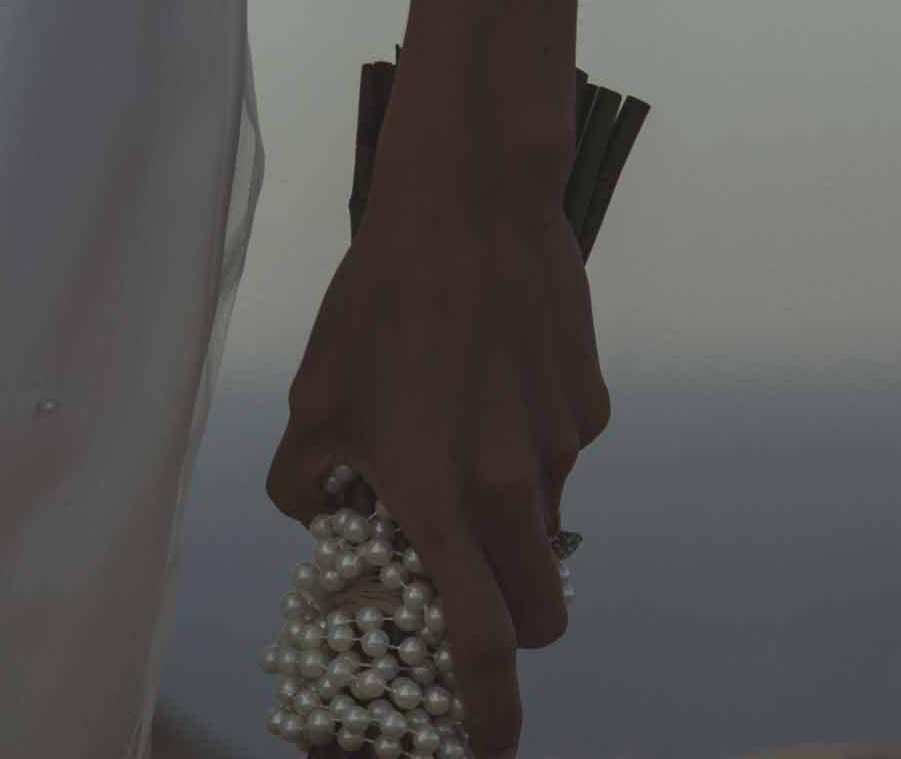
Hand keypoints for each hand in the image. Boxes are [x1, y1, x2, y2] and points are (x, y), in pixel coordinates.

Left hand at [262, 172, 609, 756]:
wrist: (470, 197)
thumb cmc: (380, 294)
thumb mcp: (316, 392)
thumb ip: (309, 476)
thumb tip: (317, 517)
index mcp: (436, 497)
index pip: (478, 647)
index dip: (488, 716)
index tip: (484, 748)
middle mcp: (511, 489)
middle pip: (535, 613)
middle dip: (509, 621)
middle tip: (467, 581)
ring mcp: (562, 449)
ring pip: (548, 528)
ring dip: (513, 519)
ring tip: (464, 429)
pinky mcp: (592, 405)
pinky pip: (565, 452)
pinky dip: (533, 443)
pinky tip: (495, 373)